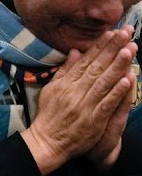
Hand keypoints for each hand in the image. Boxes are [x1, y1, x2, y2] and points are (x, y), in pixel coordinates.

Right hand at [22, 28, 136, 173]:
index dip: (101, 46)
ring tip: (130, 49)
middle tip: (128, 33)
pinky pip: (107, 104)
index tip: (114, 32)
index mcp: (66, 84)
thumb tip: (75, 52)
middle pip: (97, 67)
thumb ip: (64, 71)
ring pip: (104, 82)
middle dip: (114, 49)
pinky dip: (117, 92)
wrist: (46, 142)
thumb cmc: (48, 116)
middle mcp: (75, 92)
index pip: (86, 61)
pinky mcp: (93, 121)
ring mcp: (85, 106)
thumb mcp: (50, 90)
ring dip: (118, 66)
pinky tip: (128, 79)